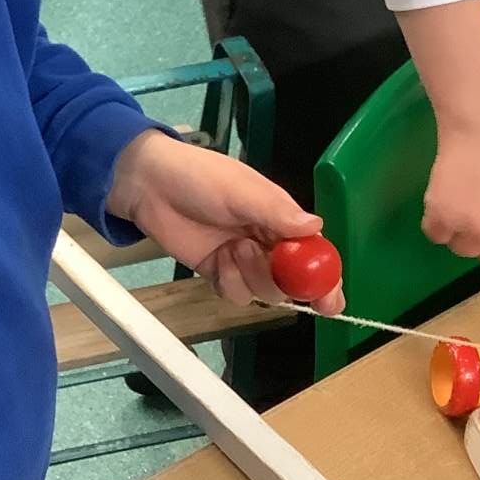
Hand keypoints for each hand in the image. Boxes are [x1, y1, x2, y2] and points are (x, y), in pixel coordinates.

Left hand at [107, 132, 345, 312]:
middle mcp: (269, 244)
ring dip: (250, 275)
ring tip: (231, 247)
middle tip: (254, 254)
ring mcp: (244, 261)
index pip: (315, 255)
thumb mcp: (242, 190)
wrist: (150, 185)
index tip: (329, 301)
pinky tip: (218, 260)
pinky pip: (237, 295)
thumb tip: (316, 228)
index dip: (326, 280)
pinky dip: (230, 282)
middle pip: (294, 282)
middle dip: (280, 278)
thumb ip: (277, 213)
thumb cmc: (201, 177)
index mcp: (283, 220)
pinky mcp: (220, 273)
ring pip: (265, 292)